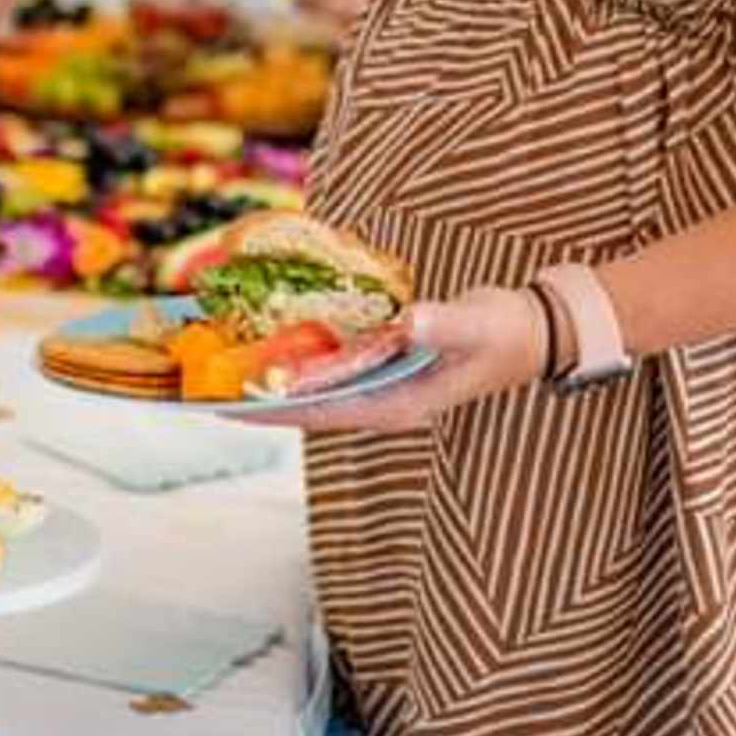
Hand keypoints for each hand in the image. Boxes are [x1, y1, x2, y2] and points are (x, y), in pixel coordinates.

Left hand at [226, 285, 549, 434]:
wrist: (530, 332)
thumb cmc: (504, 334)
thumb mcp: (479, 327)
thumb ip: (447, 325)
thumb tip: (411, 322)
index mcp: (399, 406)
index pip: (323, 413)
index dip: (275, 409)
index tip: (229, 404)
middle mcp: (381, 402)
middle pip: (307, 406)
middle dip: (259, 396)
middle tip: (204, 383)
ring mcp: (380, 385)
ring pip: (315, 389)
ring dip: (274, 378)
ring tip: (223, 363)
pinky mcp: (381, 364)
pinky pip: (331, 366)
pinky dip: (300, 356)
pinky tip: (270, 338)